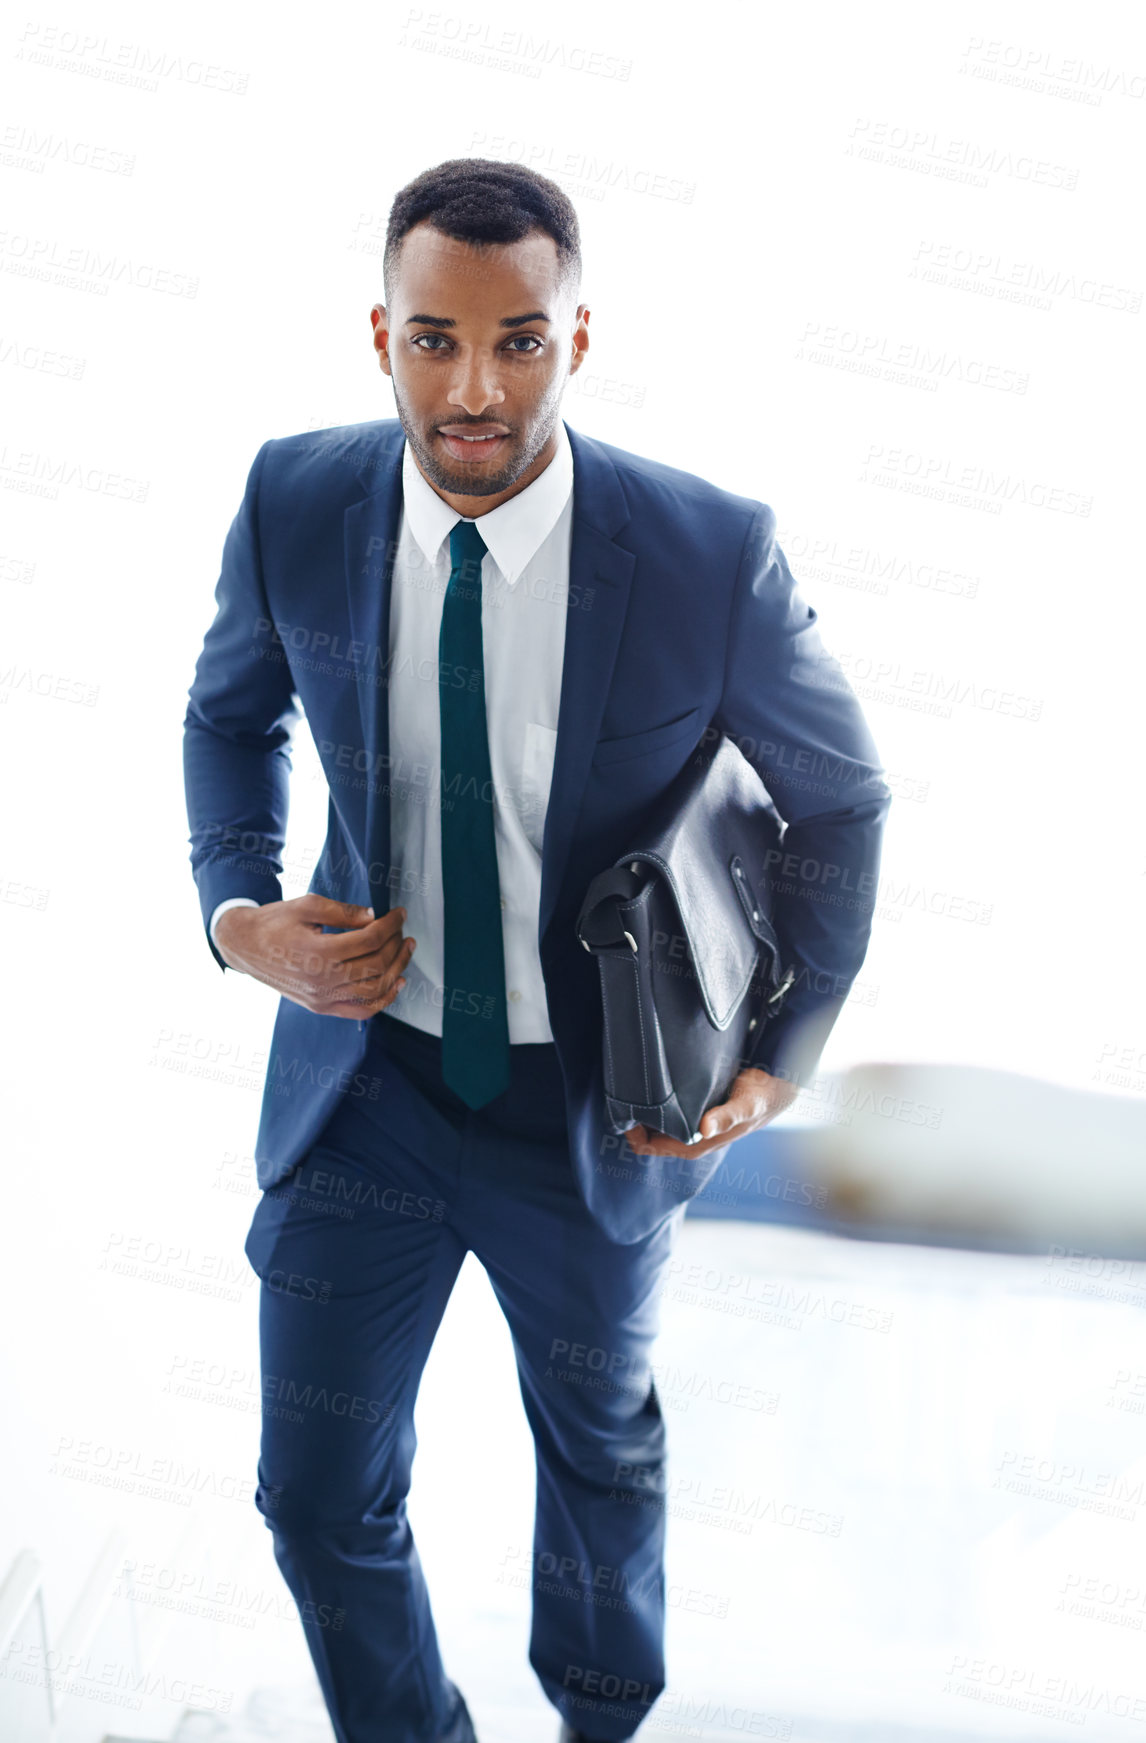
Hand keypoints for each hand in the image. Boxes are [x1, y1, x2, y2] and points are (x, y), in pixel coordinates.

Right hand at [214, 895, 415, 1018]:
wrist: (245, 946)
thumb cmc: (275, 922)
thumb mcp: (307, 905)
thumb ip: (343, 911)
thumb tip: (374, 917)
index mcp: (320, 952)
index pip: (370, 939)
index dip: (391, 925)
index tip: (400, 914)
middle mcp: (322, 980)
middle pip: (377, 964)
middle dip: (397, 945)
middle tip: (403, 930)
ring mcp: (322, 998)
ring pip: (375, 989)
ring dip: (397, 969)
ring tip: (405, 950)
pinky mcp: (321, 1007)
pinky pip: (361, 1011)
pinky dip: (384, 999)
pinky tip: (397, 982)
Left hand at [623, 1066, 799, 1157]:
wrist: (777, 1091)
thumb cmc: (760, 1097)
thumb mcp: (745, 1104)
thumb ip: (726, 1116)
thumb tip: (704, 1128)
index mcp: (695, 1144)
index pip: (648, 1146)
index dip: (630, 1131)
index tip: (622, 1107)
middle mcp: (690, 1140)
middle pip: (646, 1136)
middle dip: (631, 1119)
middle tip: (620, 1091)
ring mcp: (691, 1129)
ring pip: (654, 1126)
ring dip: (641, 1112)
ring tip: (630, 1086)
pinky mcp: (694, 1116)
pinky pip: (664, 1116)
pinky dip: (653, 1105)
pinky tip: (648, 1086)